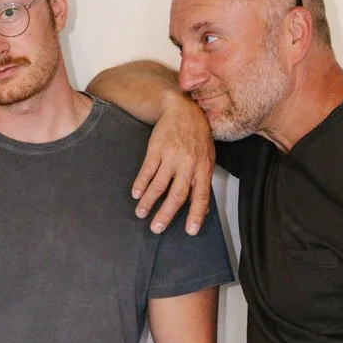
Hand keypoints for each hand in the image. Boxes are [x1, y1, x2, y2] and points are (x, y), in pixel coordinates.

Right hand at [132, 95, 213, 234]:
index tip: (190, 231)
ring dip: (149, 201)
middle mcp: (188, 164)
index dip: (196, 215)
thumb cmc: (197, 137)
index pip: (201, 197)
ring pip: (159, 184)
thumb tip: (202, 207)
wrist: (184, 111)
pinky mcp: (157, 149)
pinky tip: (136, 193)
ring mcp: (172, 156)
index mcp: (203, 169)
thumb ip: (202, 181)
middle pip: (177, 195)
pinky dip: (141, 183)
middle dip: (165, 214)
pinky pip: (147, 170)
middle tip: (156, 228)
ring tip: (140, 213)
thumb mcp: (207, 158)